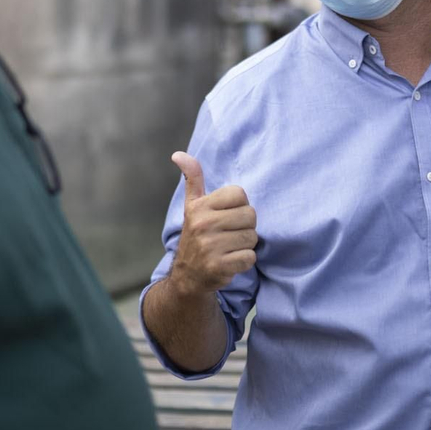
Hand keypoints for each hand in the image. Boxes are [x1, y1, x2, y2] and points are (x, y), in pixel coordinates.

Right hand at [166, 152, 257, 293]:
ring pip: (252, 237)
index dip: (238, 206)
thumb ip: (192, 178)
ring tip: (229, 248)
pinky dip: (244, 261)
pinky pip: (250, 257)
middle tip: (229, 234)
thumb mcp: (192, 205)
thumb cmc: (196, 235)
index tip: (226, 216)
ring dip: (245, 245)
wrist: (187, 276)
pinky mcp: (219, 267)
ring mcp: (210, 247)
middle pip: (250, 216)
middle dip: (244, 226)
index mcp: (199, 206)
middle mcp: (203, 224)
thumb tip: (178, 154)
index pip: (240, 194)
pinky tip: (230, 261)